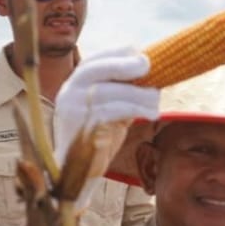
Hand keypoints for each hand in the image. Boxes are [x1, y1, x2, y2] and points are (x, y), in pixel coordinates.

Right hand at [54, 47, 159, 202]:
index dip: (116, 54)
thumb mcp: (111, 109)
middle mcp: (69, 93)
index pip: (93, 61)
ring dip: (136, 93)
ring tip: (155, 101)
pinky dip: (134, 109)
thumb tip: (149, 72)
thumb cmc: (99, 139)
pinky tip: (150, 113)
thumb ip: (122, 91)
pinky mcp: (81, 128)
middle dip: (123, 65)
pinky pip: (110, 111)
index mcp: (74, 86)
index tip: (139, 52)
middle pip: (95, 69)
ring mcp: (72, 110)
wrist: (77, 173)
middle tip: (147, 65)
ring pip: (106, 91)